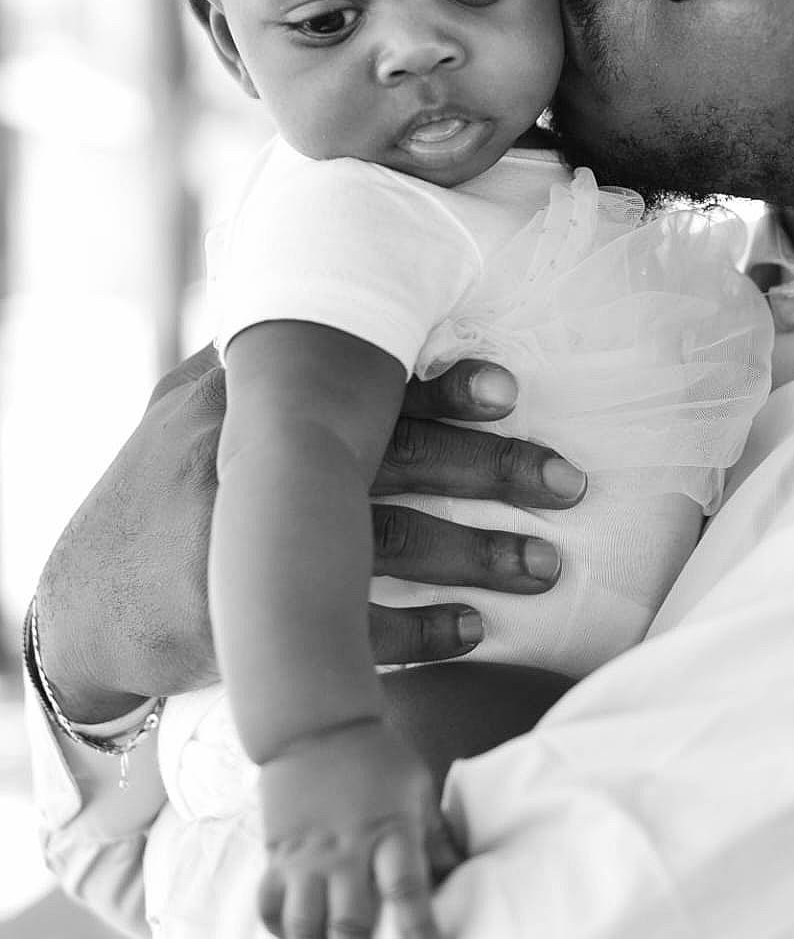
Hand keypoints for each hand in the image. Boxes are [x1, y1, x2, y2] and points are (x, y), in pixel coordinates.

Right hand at [34, 344, 585, 723]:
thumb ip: (266, 368)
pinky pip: (344, 627)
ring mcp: (240, 543)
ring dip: (474, 554)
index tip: (510, 388)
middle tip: (569, 481)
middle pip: (387, 458)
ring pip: (380, 541)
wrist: (79, 603)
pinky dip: (417, 631)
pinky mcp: (239, 622)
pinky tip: (475, 630)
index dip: (434, 384)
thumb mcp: (191, 407)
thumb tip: (358, 308)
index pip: (354, 384)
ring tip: (545, 566)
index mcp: (244, 398)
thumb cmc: (161, 490)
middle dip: (486, 467)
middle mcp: (245, 459)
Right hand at [256, 719, 459, 938]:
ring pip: (303, 925)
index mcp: (389, 830)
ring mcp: (307, 855)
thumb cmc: (378, 756)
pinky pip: (272, 902)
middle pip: (349, 925)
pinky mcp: (278, 853)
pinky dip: (278, 930)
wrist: (317, 725)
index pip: (408, 888)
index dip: (422, 928)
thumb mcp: (418, 788)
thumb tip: (465, 874)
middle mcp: (347, 850)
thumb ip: (435, 836)